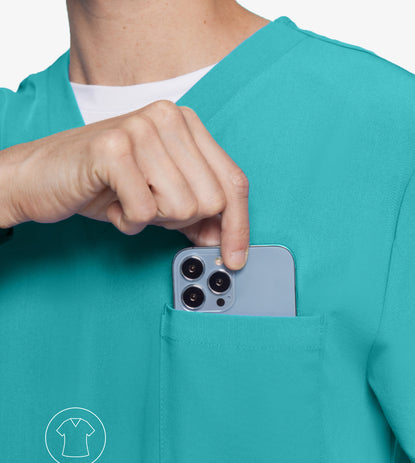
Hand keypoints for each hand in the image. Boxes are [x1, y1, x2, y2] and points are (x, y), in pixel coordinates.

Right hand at [0, 100, 248, 269]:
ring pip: (182, 207)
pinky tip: (114, 204)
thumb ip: (198, 215)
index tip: (235, 258)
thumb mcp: (162, 198)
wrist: (41, 176)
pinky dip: (130, 222)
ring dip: (154, 219)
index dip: (238, 226)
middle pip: (212, 200)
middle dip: (182, 220)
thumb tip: (225, 241)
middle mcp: (169, 117)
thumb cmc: (105, 184)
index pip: (234, 181)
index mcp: (187, 124)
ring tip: (129, 200)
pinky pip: (145, 212)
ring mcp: (141, 128)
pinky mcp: (112, 148)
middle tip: (150, 207)